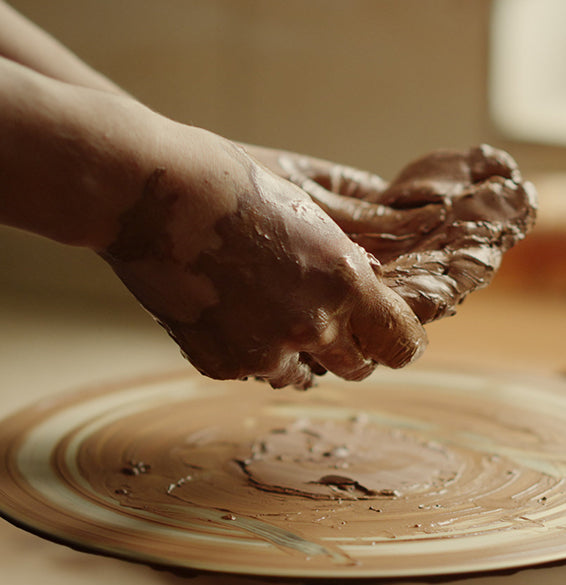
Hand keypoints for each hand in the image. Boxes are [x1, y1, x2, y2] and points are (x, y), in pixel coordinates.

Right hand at [101, 127, 425, 388]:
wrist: (147, 196)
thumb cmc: (226, 183)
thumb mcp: (306, 199)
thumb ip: (353, 248)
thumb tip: (378, 275)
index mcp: (344, 281)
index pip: (402, 342)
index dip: (398, 337)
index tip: (386, 329)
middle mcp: (311, 327)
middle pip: (358, 368)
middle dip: (350, 348)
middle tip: (329, 318)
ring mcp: (263, 353)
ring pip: (302, 373)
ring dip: (296, 351)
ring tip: (266, 304)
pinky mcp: (221, 366)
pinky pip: (255, 370)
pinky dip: (250, 348)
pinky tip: (230, 307)